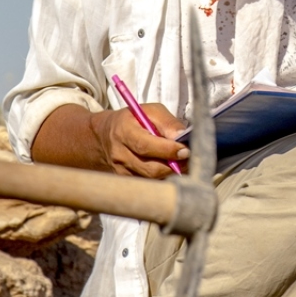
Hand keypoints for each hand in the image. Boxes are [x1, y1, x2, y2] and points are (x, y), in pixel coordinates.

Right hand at [32, 102, 189, 178]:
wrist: (104, 136)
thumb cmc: (133, 121)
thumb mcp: (150, 111)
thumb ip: (167, 122)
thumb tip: (183, 136)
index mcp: (123, 132)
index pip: (145, 146)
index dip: (168, 150)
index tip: (186, 150)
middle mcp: (119, 154)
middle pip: (150, 168)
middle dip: (174, 167)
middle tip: (191, 160)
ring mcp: (121, 172)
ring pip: (151, 180)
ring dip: (171, 175)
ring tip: (184, 165)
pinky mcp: (126, 182)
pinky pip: (149, 184)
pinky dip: (163, 179)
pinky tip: (172, 170)